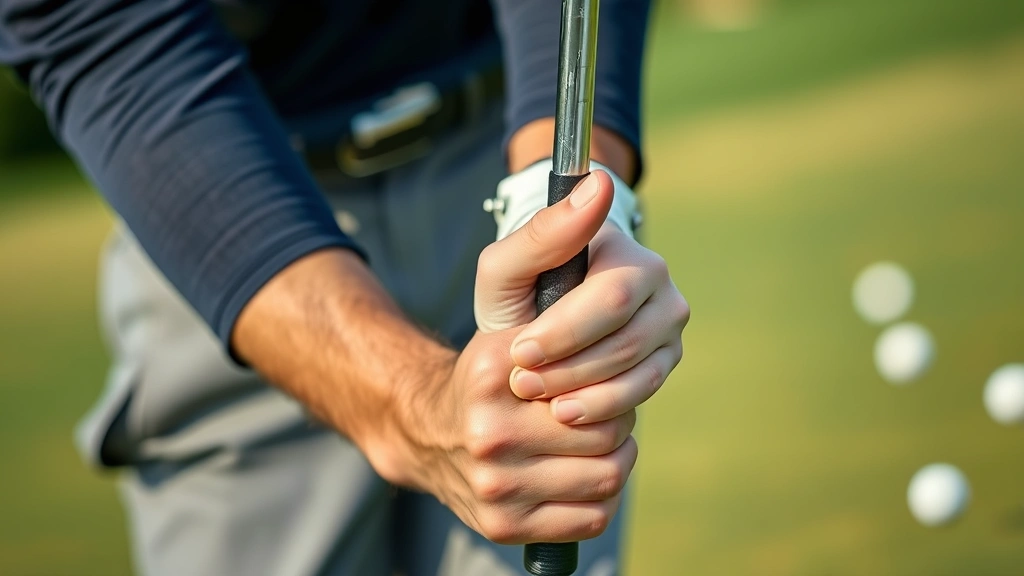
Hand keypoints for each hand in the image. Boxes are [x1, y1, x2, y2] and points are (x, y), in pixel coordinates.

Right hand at [387, 176, 637, 543]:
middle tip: (585, 395)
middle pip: (609, 425)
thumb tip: (601, 185)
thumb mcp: (503, 281)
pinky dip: (595, 488)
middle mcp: (487, 434)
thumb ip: (551, 230)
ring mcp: (495, 488)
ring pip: (609, 471)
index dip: (604, 368)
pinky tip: (571, 463)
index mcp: (493, 368)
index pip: (600, 372)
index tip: (579, 364)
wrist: (425, 428)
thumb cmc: (483, 354)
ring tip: (580, 427)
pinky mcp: (504, 528)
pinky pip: (594, 513)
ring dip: (607, 447)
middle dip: (608, 407)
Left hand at [476, 170, 688, 425]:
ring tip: (538, 397)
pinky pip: (644, 391)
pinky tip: (566, 410)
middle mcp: (658, 283)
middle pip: (625, 338)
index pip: (609, 297)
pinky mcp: (666, 359)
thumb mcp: (507, 266)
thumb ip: (542, 230)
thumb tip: (598, 182)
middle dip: (568, 366)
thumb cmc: (518, 292)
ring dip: (582, 391)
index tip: (519, 351)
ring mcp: (668, 323)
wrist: (532, 332)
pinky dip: (602, 408)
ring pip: (636, 369)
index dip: (563, 332)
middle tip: (522, 382)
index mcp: (624, 250)